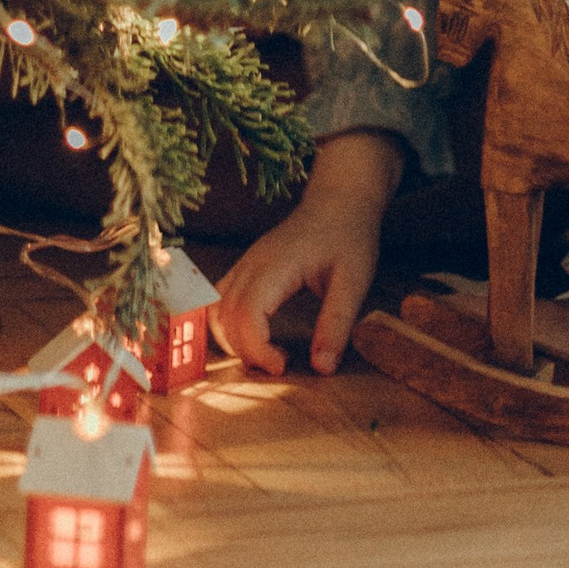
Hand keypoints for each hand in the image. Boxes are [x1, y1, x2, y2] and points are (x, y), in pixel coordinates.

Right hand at [213, 131, 402, 376]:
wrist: (340, 199)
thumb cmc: (349, 235)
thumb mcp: (354, 282)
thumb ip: (336, 324)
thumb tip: (322, 368)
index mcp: (274, 267)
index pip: (245, 315)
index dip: (256, 349)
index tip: (282, 367)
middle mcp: (251, 264)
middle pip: (224, 316)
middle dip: (245, 351)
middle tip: (280, 366)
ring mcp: (245, 263)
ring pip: (215, 308)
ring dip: (232, 339)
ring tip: (267, 355)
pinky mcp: (247, 266)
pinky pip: (220, 298)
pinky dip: (228, 324)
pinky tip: (255, 336)